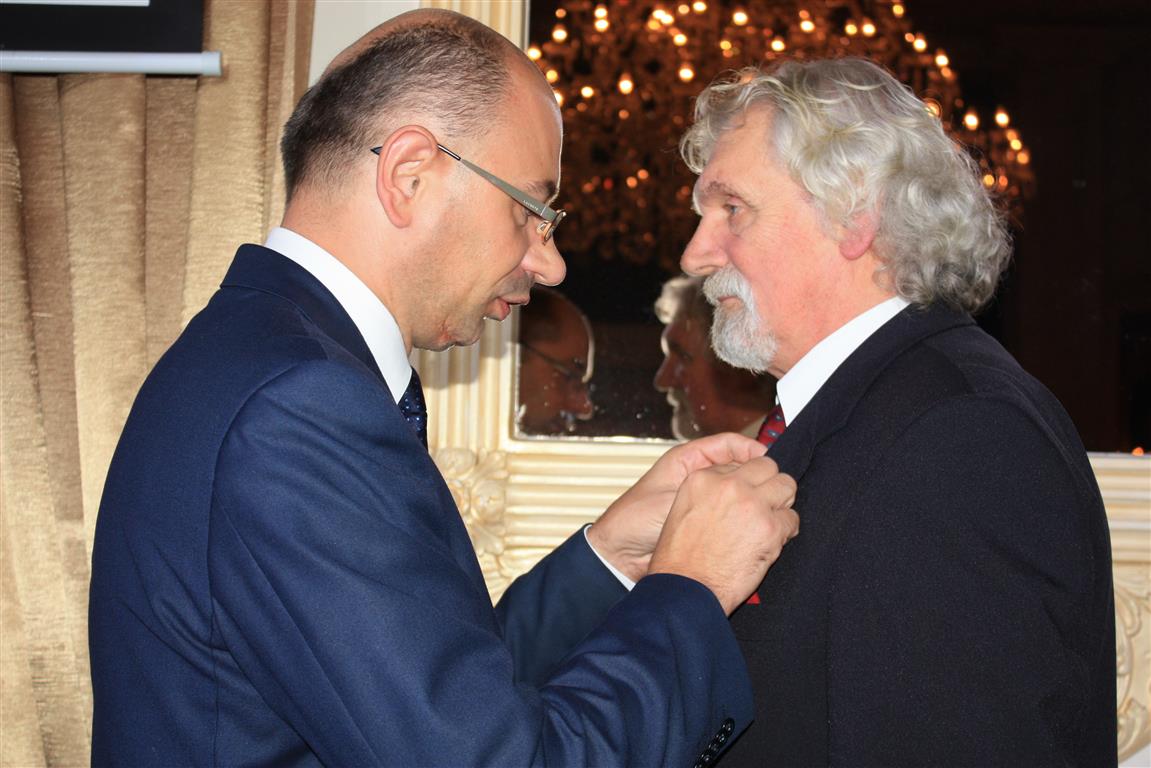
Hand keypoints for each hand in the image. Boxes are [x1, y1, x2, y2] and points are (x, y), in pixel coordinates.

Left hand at [587, 433, 768, 582]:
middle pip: (740, 467)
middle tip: (777, 485)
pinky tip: (760, 523)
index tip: (768, 458)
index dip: (750, 449)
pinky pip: (735, 515)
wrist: (621, 555)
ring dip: (756, 497)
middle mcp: (700, 478)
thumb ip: (703, 487)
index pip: (728, 445)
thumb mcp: (670, 496)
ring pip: (741, 492)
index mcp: (688, 462)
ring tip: (774, 504)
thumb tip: (739, 480)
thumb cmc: (635, 520)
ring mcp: (706, 501)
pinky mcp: (709, 524)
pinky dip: (748, 517)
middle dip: (759, 474)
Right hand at [648, 456, 798, 614]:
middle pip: (767, 466)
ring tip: (771, 521)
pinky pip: (792, 518)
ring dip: (782, 502)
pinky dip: (786, 530)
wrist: (687, 589)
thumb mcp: (683, 511)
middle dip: (769, 484)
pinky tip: (773, 541)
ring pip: (786, 485)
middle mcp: (729, 485)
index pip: (741, 464)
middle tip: (766, 504)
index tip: (748, 494)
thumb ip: (710, 492)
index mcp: (703, 478)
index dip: (748, 481)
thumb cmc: (680, 558)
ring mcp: (752, 504)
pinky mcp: (770, 528)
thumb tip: (737, 487)